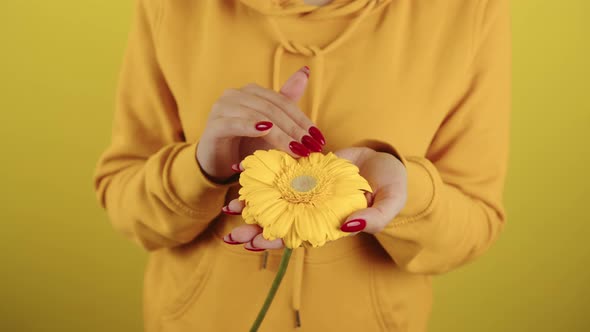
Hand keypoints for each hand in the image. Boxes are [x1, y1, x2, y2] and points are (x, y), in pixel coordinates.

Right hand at [196, 67, 325, 181]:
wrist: (216, 163)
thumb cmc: (244, 144)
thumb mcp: (270, 126)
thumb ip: (285, 101)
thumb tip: (306, 71)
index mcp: (251, 92)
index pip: (282, 102)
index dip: (302, 119)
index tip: (318, 138)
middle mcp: (235, 95)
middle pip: (272, 109)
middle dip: (295, 129)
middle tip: (310, 146)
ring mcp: (222, 108)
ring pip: (258, 116)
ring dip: (280, 134)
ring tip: (297, 148)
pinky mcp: (213, 125)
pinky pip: (234, 124)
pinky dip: (250, 126)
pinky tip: (265, 132)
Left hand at [221, 147, 407, 250]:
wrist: (385, 161)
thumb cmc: (391, 186)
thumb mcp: (390, 202)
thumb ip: (374, 218)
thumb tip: (350, 227)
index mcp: (328, 222)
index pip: (298, 236)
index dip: (276, 241)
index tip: (254, 243)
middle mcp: (313, 209)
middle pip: (279, 221)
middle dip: (255, 229)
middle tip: (230, 234)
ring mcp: (306, 190)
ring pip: (275, 199)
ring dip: (252, 203)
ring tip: (228, 207)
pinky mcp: (304, 170)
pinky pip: (281, 173)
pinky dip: (263, 174)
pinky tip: (242, 172)